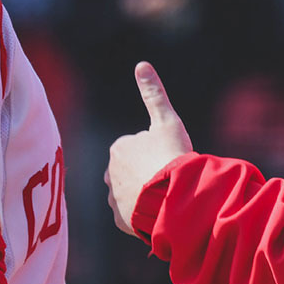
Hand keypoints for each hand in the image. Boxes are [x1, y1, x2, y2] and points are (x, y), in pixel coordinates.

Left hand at [105, 62, 192, 235]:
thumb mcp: (167, 122)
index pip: (138, 149)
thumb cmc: (172, 157)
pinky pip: (130, 214)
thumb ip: (153, 94)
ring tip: (163, 196)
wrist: (174, 197)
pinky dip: (141, 212)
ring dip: (144, 194)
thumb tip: (141, 64)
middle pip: (132, 171)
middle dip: (146, 174)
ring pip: (130, 193)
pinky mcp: (119, 219)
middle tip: (167, 177)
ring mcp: (112, 198)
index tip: (168, 158)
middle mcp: (109, 173)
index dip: (157, 153)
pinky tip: (156, 210)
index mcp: (118, 148)